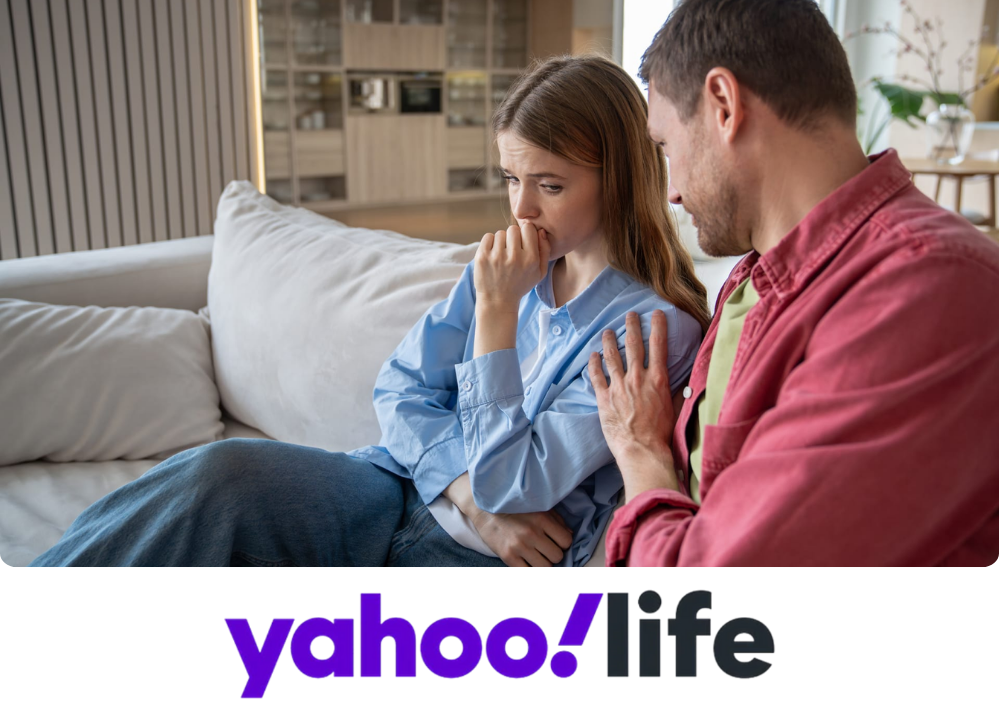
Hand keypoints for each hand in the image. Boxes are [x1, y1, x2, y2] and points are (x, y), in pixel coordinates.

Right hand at [471, 508, 572, 566]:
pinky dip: (530, 569)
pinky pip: (528, 572)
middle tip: (544, 549)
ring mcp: (519, 546)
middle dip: (553, 554)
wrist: (483, 509)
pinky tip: (526, 561)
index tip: (555, 541)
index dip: (562, 543)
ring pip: (545, 567)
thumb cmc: (513, 508)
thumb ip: (556, 520)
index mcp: (542, 519)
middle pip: (557, 556)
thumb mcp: (537, 507)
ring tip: (536, 555)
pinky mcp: (507, 556)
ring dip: (543, 563)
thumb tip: (569, 536)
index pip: (566, 541)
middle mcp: (532, 533)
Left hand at [473, 221, 550, 310]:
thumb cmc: (520, 285)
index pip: (528, 228)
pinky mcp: (482, 257)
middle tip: (511, 250)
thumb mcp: (540, 273)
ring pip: (500, 233)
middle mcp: (514, 257)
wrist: (498, 301)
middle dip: (513, 237)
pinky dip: (490, 243)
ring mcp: (496, 257)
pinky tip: (493, 255)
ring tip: (502, 256)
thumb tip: (541, 231)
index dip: (526, 234)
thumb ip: (545, 250)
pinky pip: (488, 237)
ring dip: (501, 242)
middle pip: (513, 229)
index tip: (523, 243)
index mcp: (530, 259)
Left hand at [588, 310, 681, 499]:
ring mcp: (619, 387)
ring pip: (612, 356)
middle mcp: (637, 378)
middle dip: (632, 326)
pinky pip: (596, 376)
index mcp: (657, 379)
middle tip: (630, 315)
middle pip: (633, 345)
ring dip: (609, 341)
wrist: (642, 450)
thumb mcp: (675, 409)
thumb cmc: (661, 434)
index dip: (658, 326)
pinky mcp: (604, 398)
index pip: (659, 345)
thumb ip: (678, 392)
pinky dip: (594, 364)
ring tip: (607, 331)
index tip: (657, 313)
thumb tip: (686, 382)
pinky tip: (593, 355)